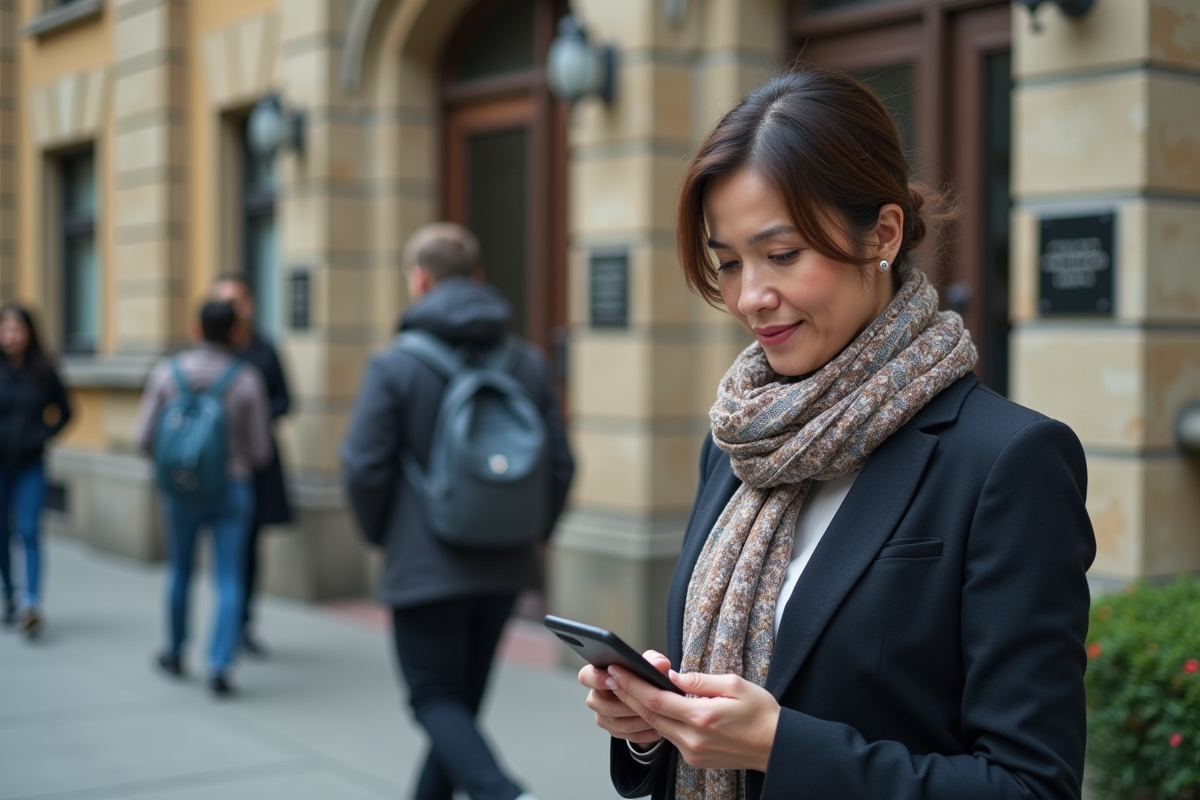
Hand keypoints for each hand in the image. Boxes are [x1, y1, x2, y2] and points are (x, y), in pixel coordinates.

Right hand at [579, 650, 670, 746]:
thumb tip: (660, 665)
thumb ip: (655, 661)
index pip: (586, 676)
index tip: (612, 679)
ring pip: (613, 721)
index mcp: (599, 674)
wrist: (654, 698)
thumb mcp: (652, 664)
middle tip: (643, 701)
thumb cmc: (646, 675)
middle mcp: (597, 696)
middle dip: (622, 703)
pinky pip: (625, 735)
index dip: (596, 679)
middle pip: (598, 703)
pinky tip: (657, 728)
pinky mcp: (615, 731)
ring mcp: (604, 715)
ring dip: (635, 719)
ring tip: (656, 715)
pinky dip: (643, 732)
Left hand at [606, 665, 779, 772]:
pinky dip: (658, 721)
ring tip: (624, 688)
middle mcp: (693, 738)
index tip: (617, 671)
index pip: (656, 700)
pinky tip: (651, 708)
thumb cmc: (761, 713)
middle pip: (650, 715)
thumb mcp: (735, 685)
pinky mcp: (695, 759)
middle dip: (627, 695)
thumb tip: (672, 676)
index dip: (632, 685)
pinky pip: (670, 737)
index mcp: (702, 717)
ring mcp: (692, 752)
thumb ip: (701, 680)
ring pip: (658, 727)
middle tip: (611, 676)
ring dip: (639, 708)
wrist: (777, 747)